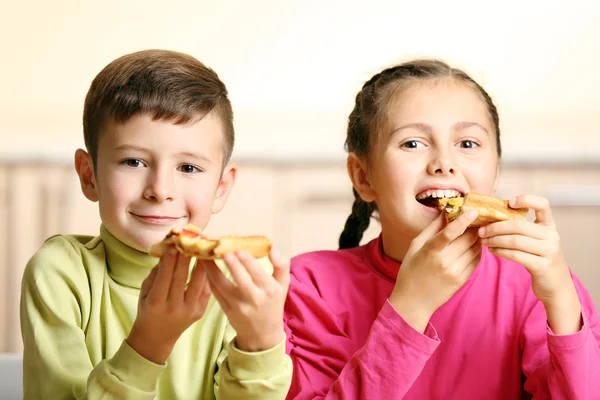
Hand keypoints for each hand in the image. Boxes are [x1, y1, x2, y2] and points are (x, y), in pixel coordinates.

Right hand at [127, 247, 211, 363]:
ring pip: (198, 282)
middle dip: (185, 258)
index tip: (174, 245)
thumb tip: (168, 251)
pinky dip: (207, 275)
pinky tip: (208, 262)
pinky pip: (206, 289)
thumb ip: (156, 273)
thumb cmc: (148, 309)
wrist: (157, 336)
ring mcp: (190, 310)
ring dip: (201, 264)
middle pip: (182, 278)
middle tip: (189, 242)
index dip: (169, 260)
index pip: (164, 277)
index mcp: (156, 302)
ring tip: (202, 249)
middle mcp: (174, 307)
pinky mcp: (200, 311)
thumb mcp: (145, 292)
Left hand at [202, 248, 289, 351]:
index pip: (259, 274)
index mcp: (270, 291)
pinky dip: (209, 279)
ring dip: (212, 270)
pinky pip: (216, 292)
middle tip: (223, 250)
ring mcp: (238, 306)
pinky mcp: (226, 311)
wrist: (262, 334)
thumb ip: (281, 266)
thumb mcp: (283, 286)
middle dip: (231, 265)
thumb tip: (272, 249)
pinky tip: (205, 267)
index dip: (249, 262)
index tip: (240, 249)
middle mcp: (254, 299)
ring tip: (205, 255)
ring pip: (222, 286)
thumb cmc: (273, 304)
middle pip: (241, 281)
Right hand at [390, 209, 481, 331]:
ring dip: (477, 239)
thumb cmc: (411, 270)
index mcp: (430, 251)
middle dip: (473, 227)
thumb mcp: (415, 247)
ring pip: (475, 249)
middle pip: (467, 239)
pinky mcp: (462, 281)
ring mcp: (454, 272)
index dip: (463, 220)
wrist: (414, 301)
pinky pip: (476, 261)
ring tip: (473, 233)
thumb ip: (431, 228)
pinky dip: (476, 251)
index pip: (450, 232)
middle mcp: (444, 262)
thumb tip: (445, 212)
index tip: (473, 211)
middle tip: (475, 220)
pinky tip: (471, 247)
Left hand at [479, 194, 581, 333]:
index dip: (526, 199)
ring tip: (483, 241)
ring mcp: (549, 251)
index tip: (508, 202)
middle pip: (519, 225)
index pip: (543, 205)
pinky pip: (516, 255)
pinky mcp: (542, 266)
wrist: (555, 286)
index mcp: (550, 226)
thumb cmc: (539, 259)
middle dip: (496, 227)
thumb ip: (522, 229)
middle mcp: (552, 236)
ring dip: (495, 240)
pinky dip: (500, 251)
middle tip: (481, 230)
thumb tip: (492, 217)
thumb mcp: (536, 240)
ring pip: (515, 240)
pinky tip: (492, 250)